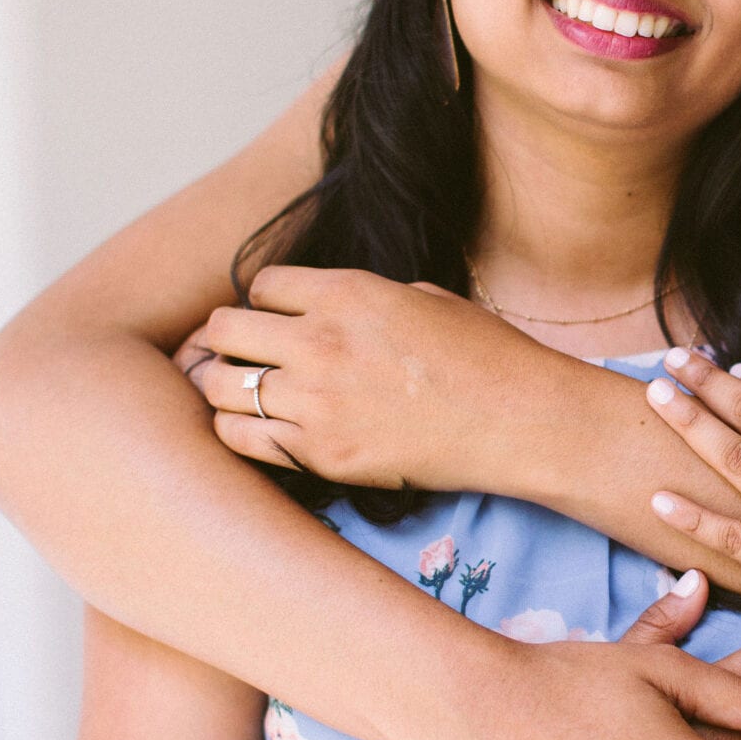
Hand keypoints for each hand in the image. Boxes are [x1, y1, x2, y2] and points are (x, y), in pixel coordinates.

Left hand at [191, 267, 537, 487]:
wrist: (520, 420)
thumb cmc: (485, 356)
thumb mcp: (423, 298)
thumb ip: (360, 301)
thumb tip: (321, 311)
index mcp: (346, 292)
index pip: (261, 285)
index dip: (267, 302)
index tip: (279, 320)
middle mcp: (321, 341)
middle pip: (224, 330)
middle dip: (230, 340)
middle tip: (248, 356)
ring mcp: (316, 400)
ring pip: (220, 385)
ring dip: (227, 386)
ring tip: (249, 394)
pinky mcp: (321, 454)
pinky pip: (238, 437)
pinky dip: (236, 429)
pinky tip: (259, 428)